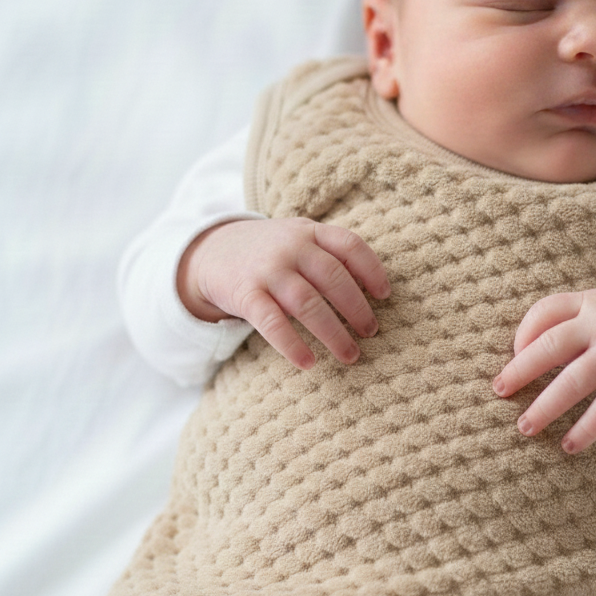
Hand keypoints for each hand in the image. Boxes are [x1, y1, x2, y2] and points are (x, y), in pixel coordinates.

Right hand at [177, 217, 389, 368]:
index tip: (385, 295)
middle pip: (333, 278)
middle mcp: (291, 247)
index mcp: (309, 232)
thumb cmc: (270, 252)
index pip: (350, 245)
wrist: (210, 252)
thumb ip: (329, 254)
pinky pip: (272, 323)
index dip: (372, 270)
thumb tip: (372, 292)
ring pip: (307, 304)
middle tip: (371, 333)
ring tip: (350, 355)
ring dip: (334, 333)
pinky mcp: (245, 295)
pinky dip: (292, 345)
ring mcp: (267, 271)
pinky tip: (308, 363)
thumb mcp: (298, 239)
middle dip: (357, 308)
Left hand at [492, 286, 595, 452]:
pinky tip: (568, 445)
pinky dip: (586, 429)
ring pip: (573, 382)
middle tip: (499, 391)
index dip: (521, 335)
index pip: (544, 313)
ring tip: (525, 427)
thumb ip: (567, 320)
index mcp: (589, 302)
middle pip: (550, 346)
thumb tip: (518, 355)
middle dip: (520, 371)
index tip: (512, 358)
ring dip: (545, 407)